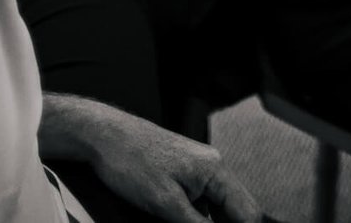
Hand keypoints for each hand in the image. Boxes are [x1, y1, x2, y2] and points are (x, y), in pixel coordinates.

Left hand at [67, 104, 261, 222]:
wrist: (102, 135)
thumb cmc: (129, 159)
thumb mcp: (166, 203)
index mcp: (215, 170)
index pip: (247, 212)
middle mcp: (210, 166)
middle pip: (234, 210)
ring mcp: (196, 168)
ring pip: (216, 207)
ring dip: (210, 222)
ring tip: (183, 221)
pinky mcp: (181, 173)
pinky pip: (200, 200)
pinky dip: (197, 216)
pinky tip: (181, 220)